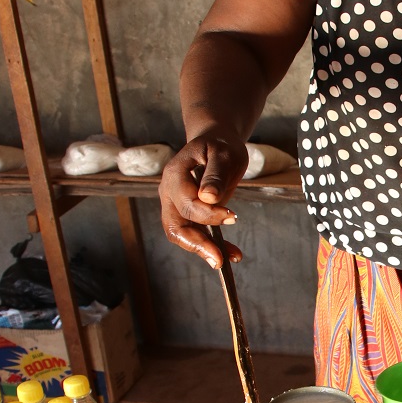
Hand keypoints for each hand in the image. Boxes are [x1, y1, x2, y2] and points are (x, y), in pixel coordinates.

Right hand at [159, 134, 248, 267]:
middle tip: (219, 259)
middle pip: (175, 226)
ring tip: (230, 258)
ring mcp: (175, 205)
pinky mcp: (187, 215)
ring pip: (183, 235)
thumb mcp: (223, 154)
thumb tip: (208, 197)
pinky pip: (196, 235)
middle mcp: (169, 193)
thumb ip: (215, 174)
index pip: (186, 203)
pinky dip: (213, 245)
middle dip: (197, 244)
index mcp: (175, 175)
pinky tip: (232, 253)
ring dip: (205, 250)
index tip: (232, 216)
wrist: (215, 144)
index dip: (208, 214)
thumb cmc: (219, 146)